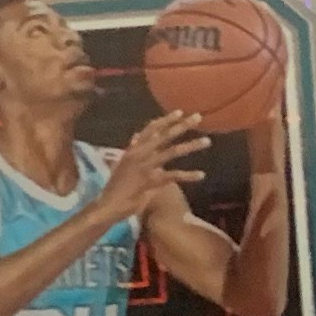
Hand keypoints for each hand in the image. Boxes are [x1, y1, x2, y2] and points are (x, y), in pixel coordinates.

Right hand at [96, 110, 211, 221]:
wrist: (108, 204)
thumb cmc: (115, 186)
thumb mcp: (121, 163)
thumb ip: (131, 149)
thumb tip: (136, 136)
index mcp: (133, 149)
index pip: (150, 128)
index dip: (166, 120)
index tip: (180, 112)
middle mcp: (139, 153)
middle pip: (164, 135)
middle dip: (182, 125)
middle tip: (198, 117)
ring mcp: (146, 166)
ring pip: (172, 151)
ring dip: (191, 145)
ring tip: (207, 141)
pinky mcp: (151, 181)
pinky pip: (173, 175)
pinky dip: (188, 175)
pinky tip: (201, 175)